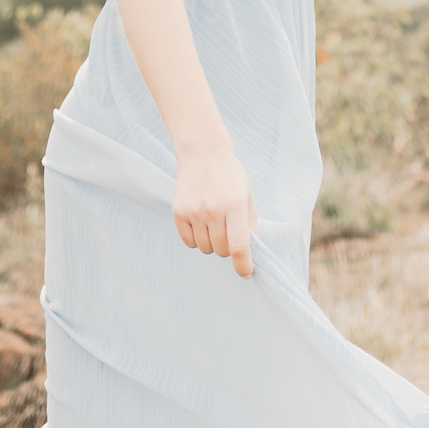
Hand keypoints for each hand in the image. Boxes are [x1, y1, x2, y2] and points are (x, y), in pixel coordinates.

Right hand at [172, 146, 258, 277]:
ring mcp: (194, 211)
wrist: (202, 153)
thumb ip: (250, 225)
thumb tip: (250, 254)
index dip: (243, 265)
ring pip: (205, 248)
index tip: (246, 274)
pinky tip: (200, 221)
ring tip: (213, 223)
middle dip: (227, 248)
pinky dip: (196, 239)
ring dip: (211, 243)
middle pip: (221, 250)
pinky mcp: (178, 212)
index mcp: (235, 206)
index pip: (238, 247)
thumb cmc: (229, 177)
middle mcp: (213, 210)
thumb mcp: (247, 196)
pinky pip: (188, 242)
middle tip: (228, 231)